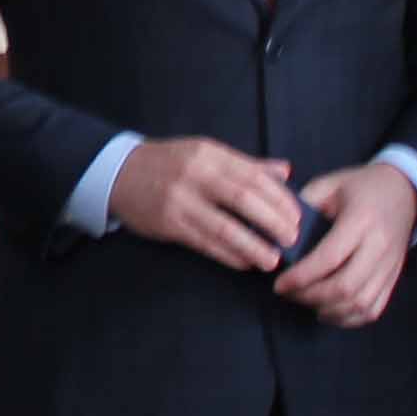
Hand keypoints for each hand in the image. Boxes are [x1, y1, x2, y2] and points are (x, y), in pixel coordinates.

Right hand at [108, 137, 296, 272]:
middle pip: (243, 200)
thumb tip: (285, 172)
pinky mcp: (168, 223)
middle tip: (292, 240)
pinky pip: (205, 243)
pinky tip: (244, 262)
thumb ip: (246, 164)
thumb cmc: (169, 162)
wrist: (119, 172)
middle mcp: (195, 174)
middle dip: (273, 223)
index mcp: (209, 154)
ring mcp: (180, 200)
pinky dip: (228, 255)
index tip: (297, 216)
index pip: (254, 176)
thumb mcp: (206, 153)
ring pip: (224, 227)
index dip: (280, 199)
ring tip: (273, 260)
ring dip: (253, 246)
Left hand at [278, 163, 416, 328]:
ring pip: (360, 303)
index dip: (302, 276)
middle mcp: (379, 247)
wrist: (404, 190)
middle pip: (345, 287)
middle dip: (310, 296)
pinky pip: (373, 309)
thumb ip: (305, 203)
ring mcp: (389, 266)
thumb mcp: (331, 183)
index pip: (330, 258)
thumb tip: (279, 230)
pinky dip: (349, 318)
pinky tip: (327, 311)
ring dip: (328, 309)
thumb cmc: (362, 186)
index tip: (280, 283)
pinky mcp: (393, 278)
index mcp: (361, 220)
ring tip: (304, 301)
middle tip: (288, 293)